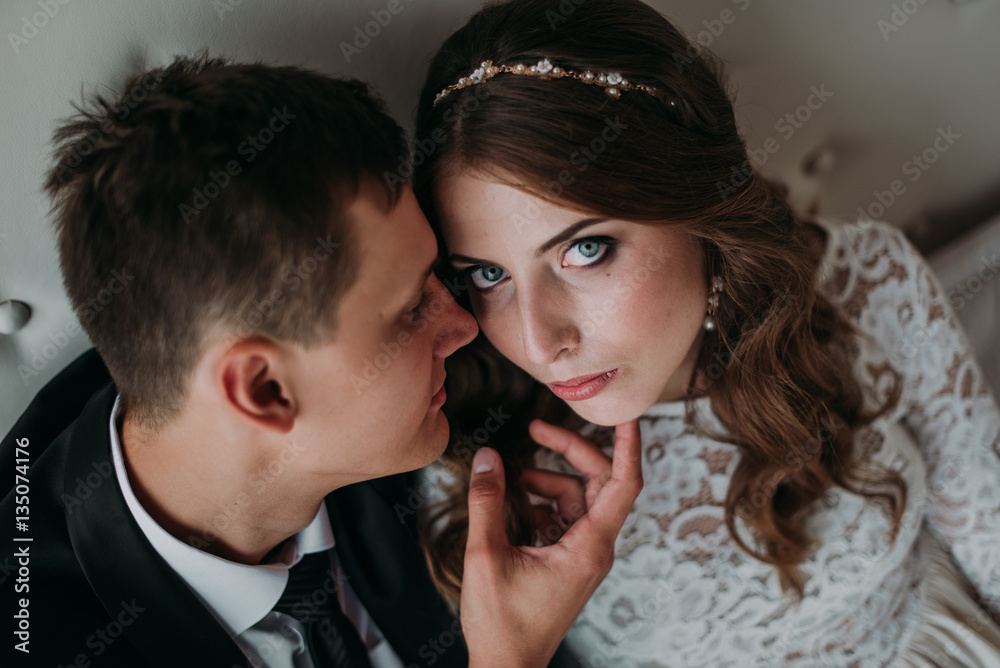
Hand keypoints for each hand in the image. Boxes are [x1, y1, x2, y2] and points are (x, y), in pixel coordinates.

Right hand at [460, 419, 642, 667]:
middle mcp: (595, 548)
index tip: (627, 413)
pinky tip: (514, 505)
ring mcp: (583, 556)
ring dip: (549, 481)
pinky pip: (565, 517)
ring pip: (578, 498)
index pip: (624, 483)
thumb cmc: (502, 625)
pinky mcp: (569, 562)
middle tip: (536, 430)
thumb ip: (488, 503)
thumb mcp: (487, 557)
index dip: (628, 444)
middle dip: (570, 451)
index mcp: (589, 547)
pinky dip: (543, 503)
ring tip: (512, 480)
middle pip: (598, 482)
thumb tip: (489, 458)